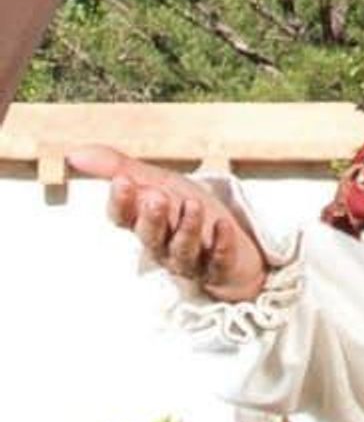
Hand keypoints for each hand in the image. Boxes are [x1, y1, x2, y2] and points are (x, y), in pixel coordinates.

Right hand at [67, 144, 267, 301]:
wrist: (231, 243)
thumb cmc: (187, 211)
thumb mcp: (158, 183)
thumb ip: (120, 168)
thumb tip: (74, 154)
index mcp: (143, 222)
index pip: (123, 217)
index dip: (121, 202)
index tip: (122, 181)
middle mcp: (162, 244)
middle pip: (150, 235)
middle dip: (151, 217)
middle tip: (155, 196)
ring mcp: (190, 259)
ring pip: (183, 248)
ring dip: (187, 227)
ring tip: (193, 204)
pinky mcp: (219, 268)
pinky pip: (218, 261)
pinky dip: (221, 244)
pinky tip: (224, 226)